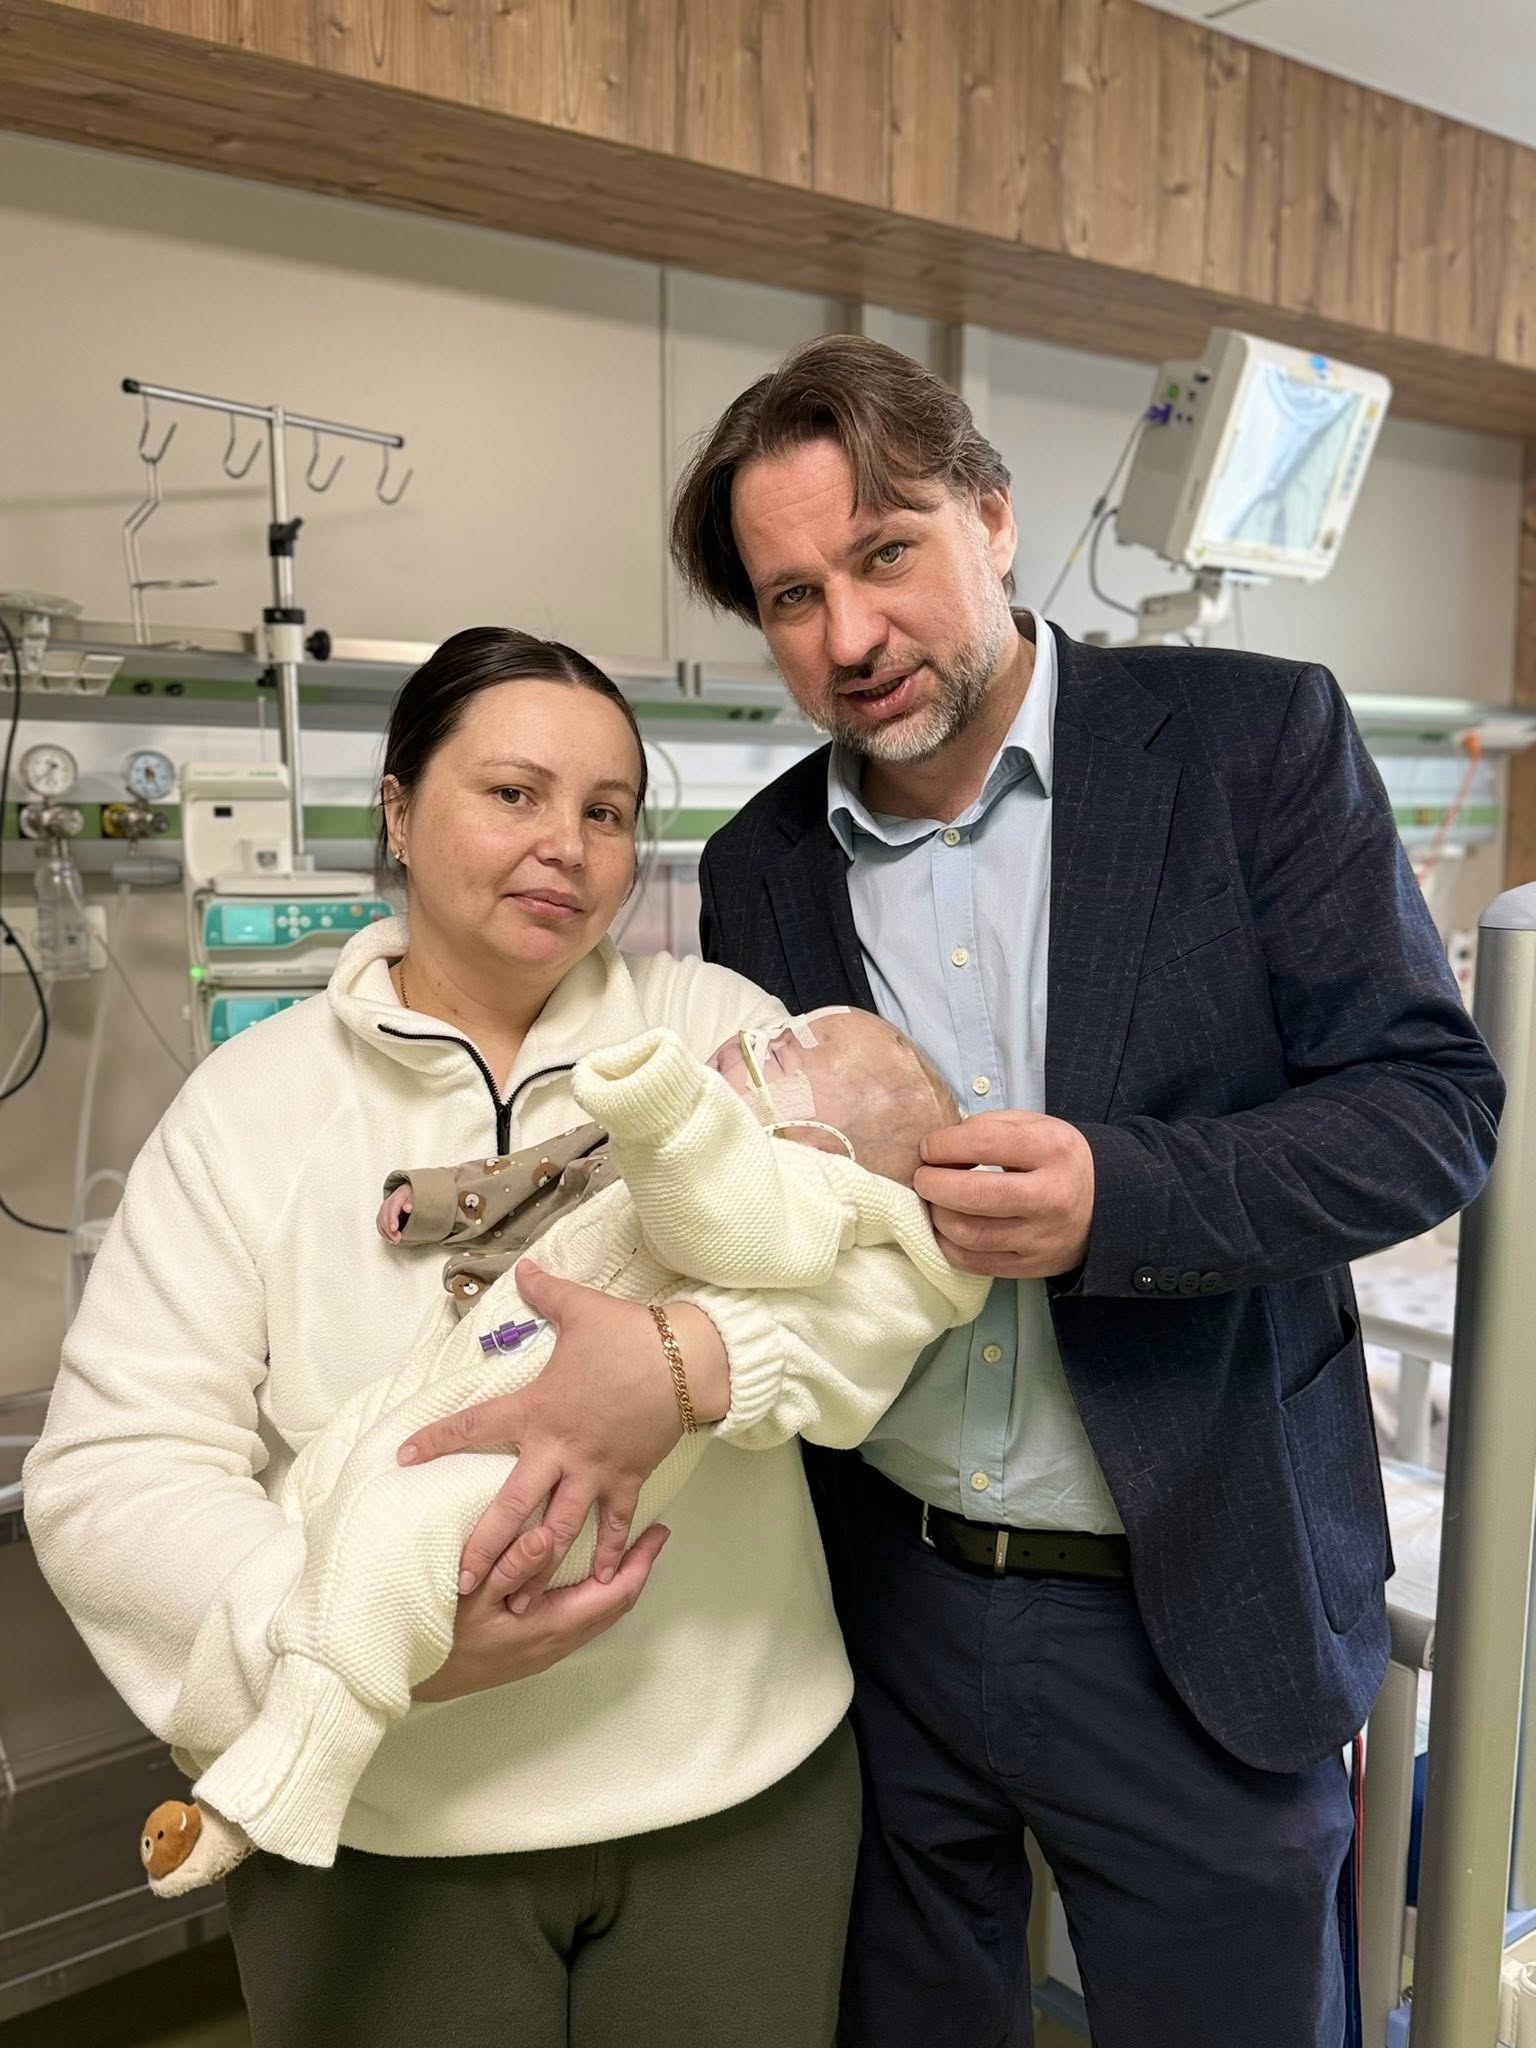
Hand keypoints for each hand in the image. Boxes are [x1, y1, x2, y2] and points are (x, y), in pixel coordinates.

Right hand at [377, 1185, 412, 1241]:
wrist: (411, 1194)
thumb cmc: (416, 1196)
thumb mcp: (418, 1196)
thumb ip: (412, 1201)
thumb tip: (408, 1208)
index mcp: (399, 1195)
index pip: (392, 1206)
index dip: (392, 1219)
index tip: (394, 1229)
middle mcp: (389, 1201)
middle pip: (384, 1215)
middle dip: (389, 1229)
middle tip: (397, 1238)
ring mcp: (385, 1208)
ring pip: (381, 1221)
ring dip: (387, 1233)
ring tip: (395, 1241)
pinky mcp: (384, 1215)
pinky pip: (380, 1225)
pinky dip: (384, 1233)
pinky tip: (390, 1239)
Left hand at [398, 1261, 727, 1594]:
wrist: (686, 1360)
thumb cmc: (627, 1335)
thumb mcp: (580, 1309)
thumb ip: (545, 1293)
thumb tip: (523, 1270)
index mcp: (537, 1410)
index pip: (476, 1426)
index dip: (438, 1440)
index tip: (405, 1457)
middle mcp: (559, 1449)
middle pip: (512, 1506)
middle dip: (485, 1545)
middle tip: (460, 1577)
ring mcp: (593, 1470)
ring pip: (558, 1528)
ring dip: (537, 1564)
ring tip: (516, 1599)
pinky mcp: (626, 1478)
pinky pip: (613, 1522)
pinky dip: (607, 1551)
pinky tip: (597, 1580)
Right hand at [411, 1523, 669, 1702]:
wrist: (414, 1677)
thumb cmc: (443, 1634)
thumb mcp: (473, 1596)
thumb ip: (511, 1565)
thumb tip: (548, 1536)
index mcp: (551, 1626)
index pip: (614, 1593)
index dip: (640, 1562)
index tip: (658, 1531)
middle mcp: (556, 1642)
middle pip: (614, 1605)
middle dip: (636, 1569)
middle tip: (651, 1534)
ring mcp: (545, 1649)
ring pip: (598, 1613)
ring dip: (616, 1581)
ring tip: (624, 1549)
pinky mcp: (531, 1649)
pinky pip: (579, 1618)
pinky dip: (594, 1593)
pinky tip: (582, 1575)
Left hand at [913, 1111, 1094, 1279]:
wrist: (1105, 1204)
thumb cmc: (1057, 1160)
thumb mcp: (1036, 1126)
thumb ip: (989, 1127)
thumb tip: (940, 1145)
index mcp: (1052, 1151)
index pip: (984, 1144)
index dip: (944, 1145)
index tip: (929, 1147)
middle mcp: (1050, 1197)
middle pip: (974, 1196)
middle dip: (933, 1184)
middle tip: (923, 1177)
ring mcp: (1040, 1237)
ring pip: (968, 1234)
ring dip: (938, 1215)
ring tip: (936, 1200)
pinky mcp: (1030, 1266)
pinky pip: (973, 1263)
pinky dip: (948, 1244)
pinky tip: (948, 1227)